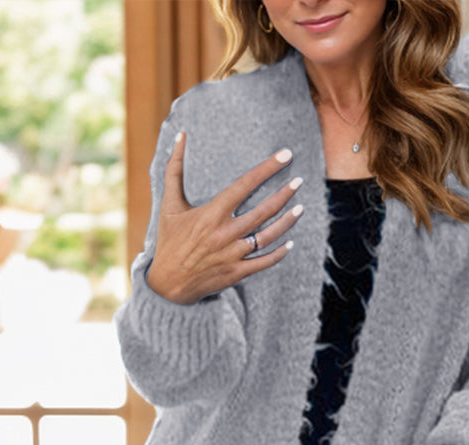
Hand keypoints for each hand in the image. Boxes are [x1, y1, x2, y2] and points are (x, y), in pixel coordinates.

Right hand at [146, 134, 304, 304]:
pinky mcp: (236, 273)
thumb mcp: (168, 204)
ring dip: (286, 222)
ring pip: (267, 236)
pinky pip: (263, 262)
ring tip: (300, 208)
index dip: (267, 169)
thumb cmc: (169, 240)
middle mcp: (225, 233)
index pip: (245, 185)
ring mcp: (232, 255)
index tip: (284, 156)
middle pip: (263, 211)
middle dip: (284, 194)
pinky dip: (278, 253)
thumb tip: (180, 135)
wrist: (168, 284)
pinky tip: (289, 242)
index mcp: (211, 213)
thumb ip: (174, 169)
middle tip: (299, 181)